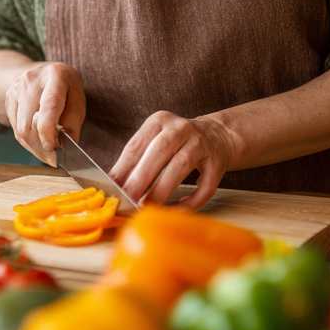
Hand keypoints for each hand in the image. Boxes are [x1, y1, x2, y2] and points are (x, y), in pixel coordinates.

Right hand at [4, 61, 85, 165]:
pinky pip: (15, 128)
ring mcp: (17, 89)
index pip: (49, 104)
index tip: (51, 147)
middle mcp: (32, 80)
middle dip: (40, 146)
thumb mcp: (77, 100)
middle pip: (29, 122)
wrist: (42, 73)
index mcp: (56, 76)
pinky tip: (37, 140)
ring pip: (20, 129)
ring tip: (46, 151)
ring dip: (33, 147)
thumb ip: (73, 123)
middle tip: (53, 157)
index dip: (48, 129)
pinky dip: (27, 140)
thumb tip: (66, 146)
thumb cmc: (65, 89)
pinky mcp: (8, 99)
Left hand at [109, 111, 235, 210]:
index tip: (112, 188)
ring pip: (182, 165)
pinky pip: (206, 184)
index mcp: (160, 121)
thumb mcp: (155, 141)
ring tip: (147, 207)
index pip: (138, 144)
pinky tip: (179, 208)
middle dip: (141, 178)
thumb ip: (136, 159)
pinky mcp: (217, 162)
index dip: (124, 168)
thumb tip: (111, 182)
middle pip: (159, 151)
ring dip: (162, 189)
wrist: (216, 135)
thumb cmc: (177, 142)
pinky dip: (193, 199)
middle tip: (127, 199)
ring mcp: (202, 144)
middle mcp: (181, 128)